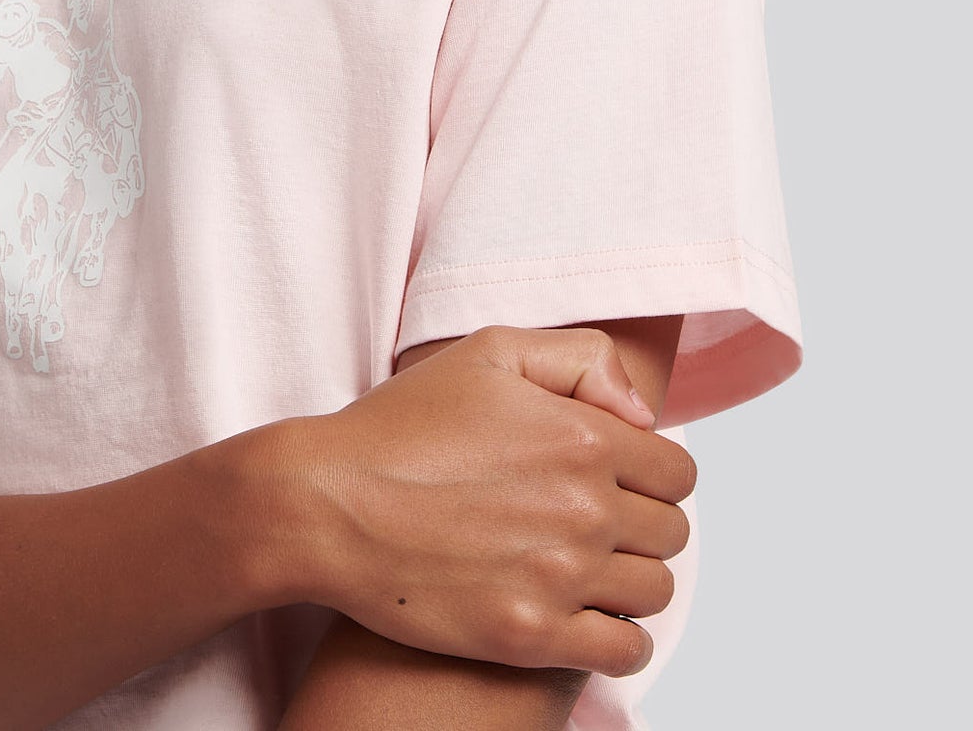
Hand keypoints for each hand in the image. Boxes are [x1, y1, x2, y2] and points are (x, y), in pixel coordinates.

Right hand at [292, 325, 695, 677]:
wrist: (326, 504)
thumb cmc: (401, 425)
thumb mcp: (488, 352)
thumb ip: (582, 359)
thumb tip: (641, 416)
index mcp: (584, 438)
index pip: (678, 472)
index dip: (650, 474)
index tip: (613, 480)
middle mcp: (583, 508)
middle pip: (671, 534)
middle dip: (642, 525)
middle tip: (591, 522)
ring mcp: (558, 577)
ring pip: (654, 593)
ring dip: (631, 581)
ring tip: (585, 569)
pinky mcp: (528, 636)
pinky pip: (624, 651)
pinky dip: (618, 639)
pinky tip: (583, 617)